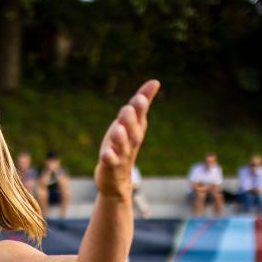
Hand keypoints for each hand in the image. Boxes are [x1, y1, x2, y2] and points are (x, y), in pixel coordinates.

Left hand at [95, 80, 159, 196]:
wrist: (116, 179)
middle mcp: (131, 141)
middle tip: (128, 108)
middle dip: (131, 119)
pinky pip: (111, 161)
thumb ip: (139, 105)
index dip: (141, 103)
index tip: (145, 91)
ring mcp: (122, 154)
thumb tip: (155, 81)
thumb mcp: (130, 123)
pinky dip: (109, 157)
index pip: (140, 113)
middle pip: (133, 129)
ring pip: (122, 145)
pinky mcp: (111, 166)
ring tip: (118, 129)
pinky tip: (106, 153)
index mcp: (136, 128)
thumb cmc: (122, 146)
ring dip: (121, 137)